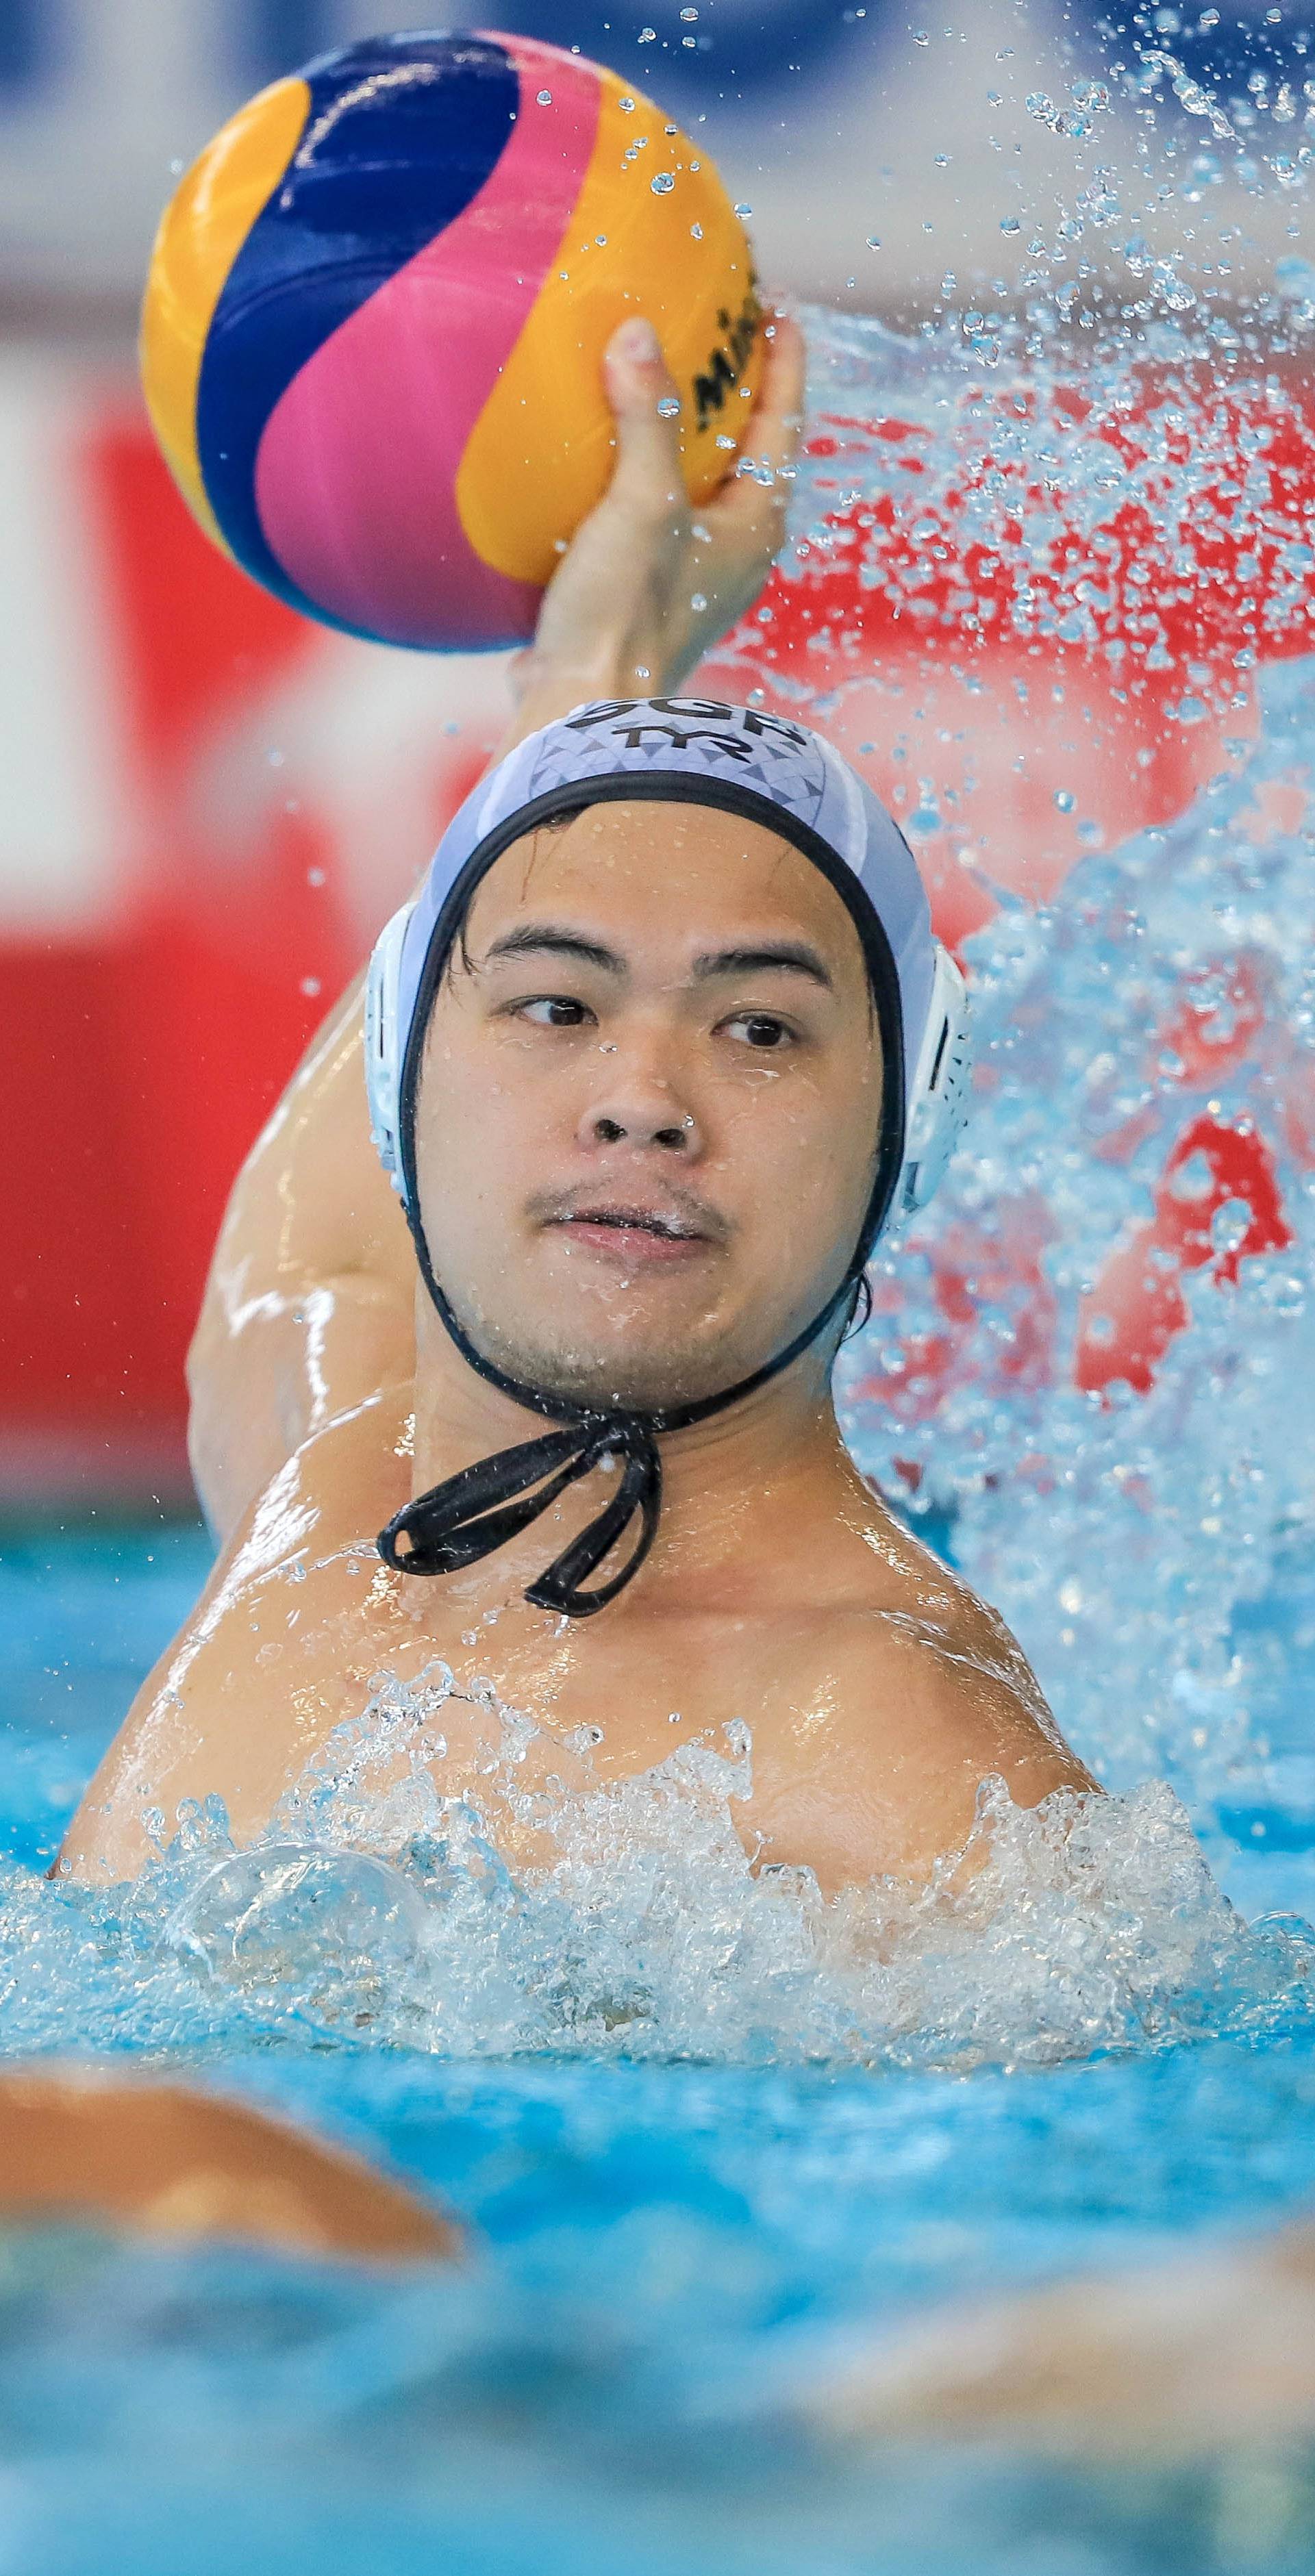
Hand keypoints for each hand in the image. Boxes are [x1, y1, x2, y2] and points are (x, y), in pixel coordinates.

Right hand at [505, 307, 805, 735]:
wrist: (582, 711)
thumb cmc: (628, 612)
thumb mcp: (642, 503)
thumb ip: (646, 418)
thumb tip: (639, 333)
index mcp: (755, 527)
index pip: (782, 424)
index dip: (781, 362)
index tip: (777, 307)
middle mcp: (733, 553)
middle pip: (745, 454)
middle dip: (731, 395)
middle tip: (713, 333)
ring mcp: (689, 578)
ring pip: (696, 487)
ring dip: (678, 437)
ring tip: (653, 383)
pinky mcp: (641, 596)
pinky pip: (646, 516)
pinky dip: (631, 476)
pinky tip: (595, 457)